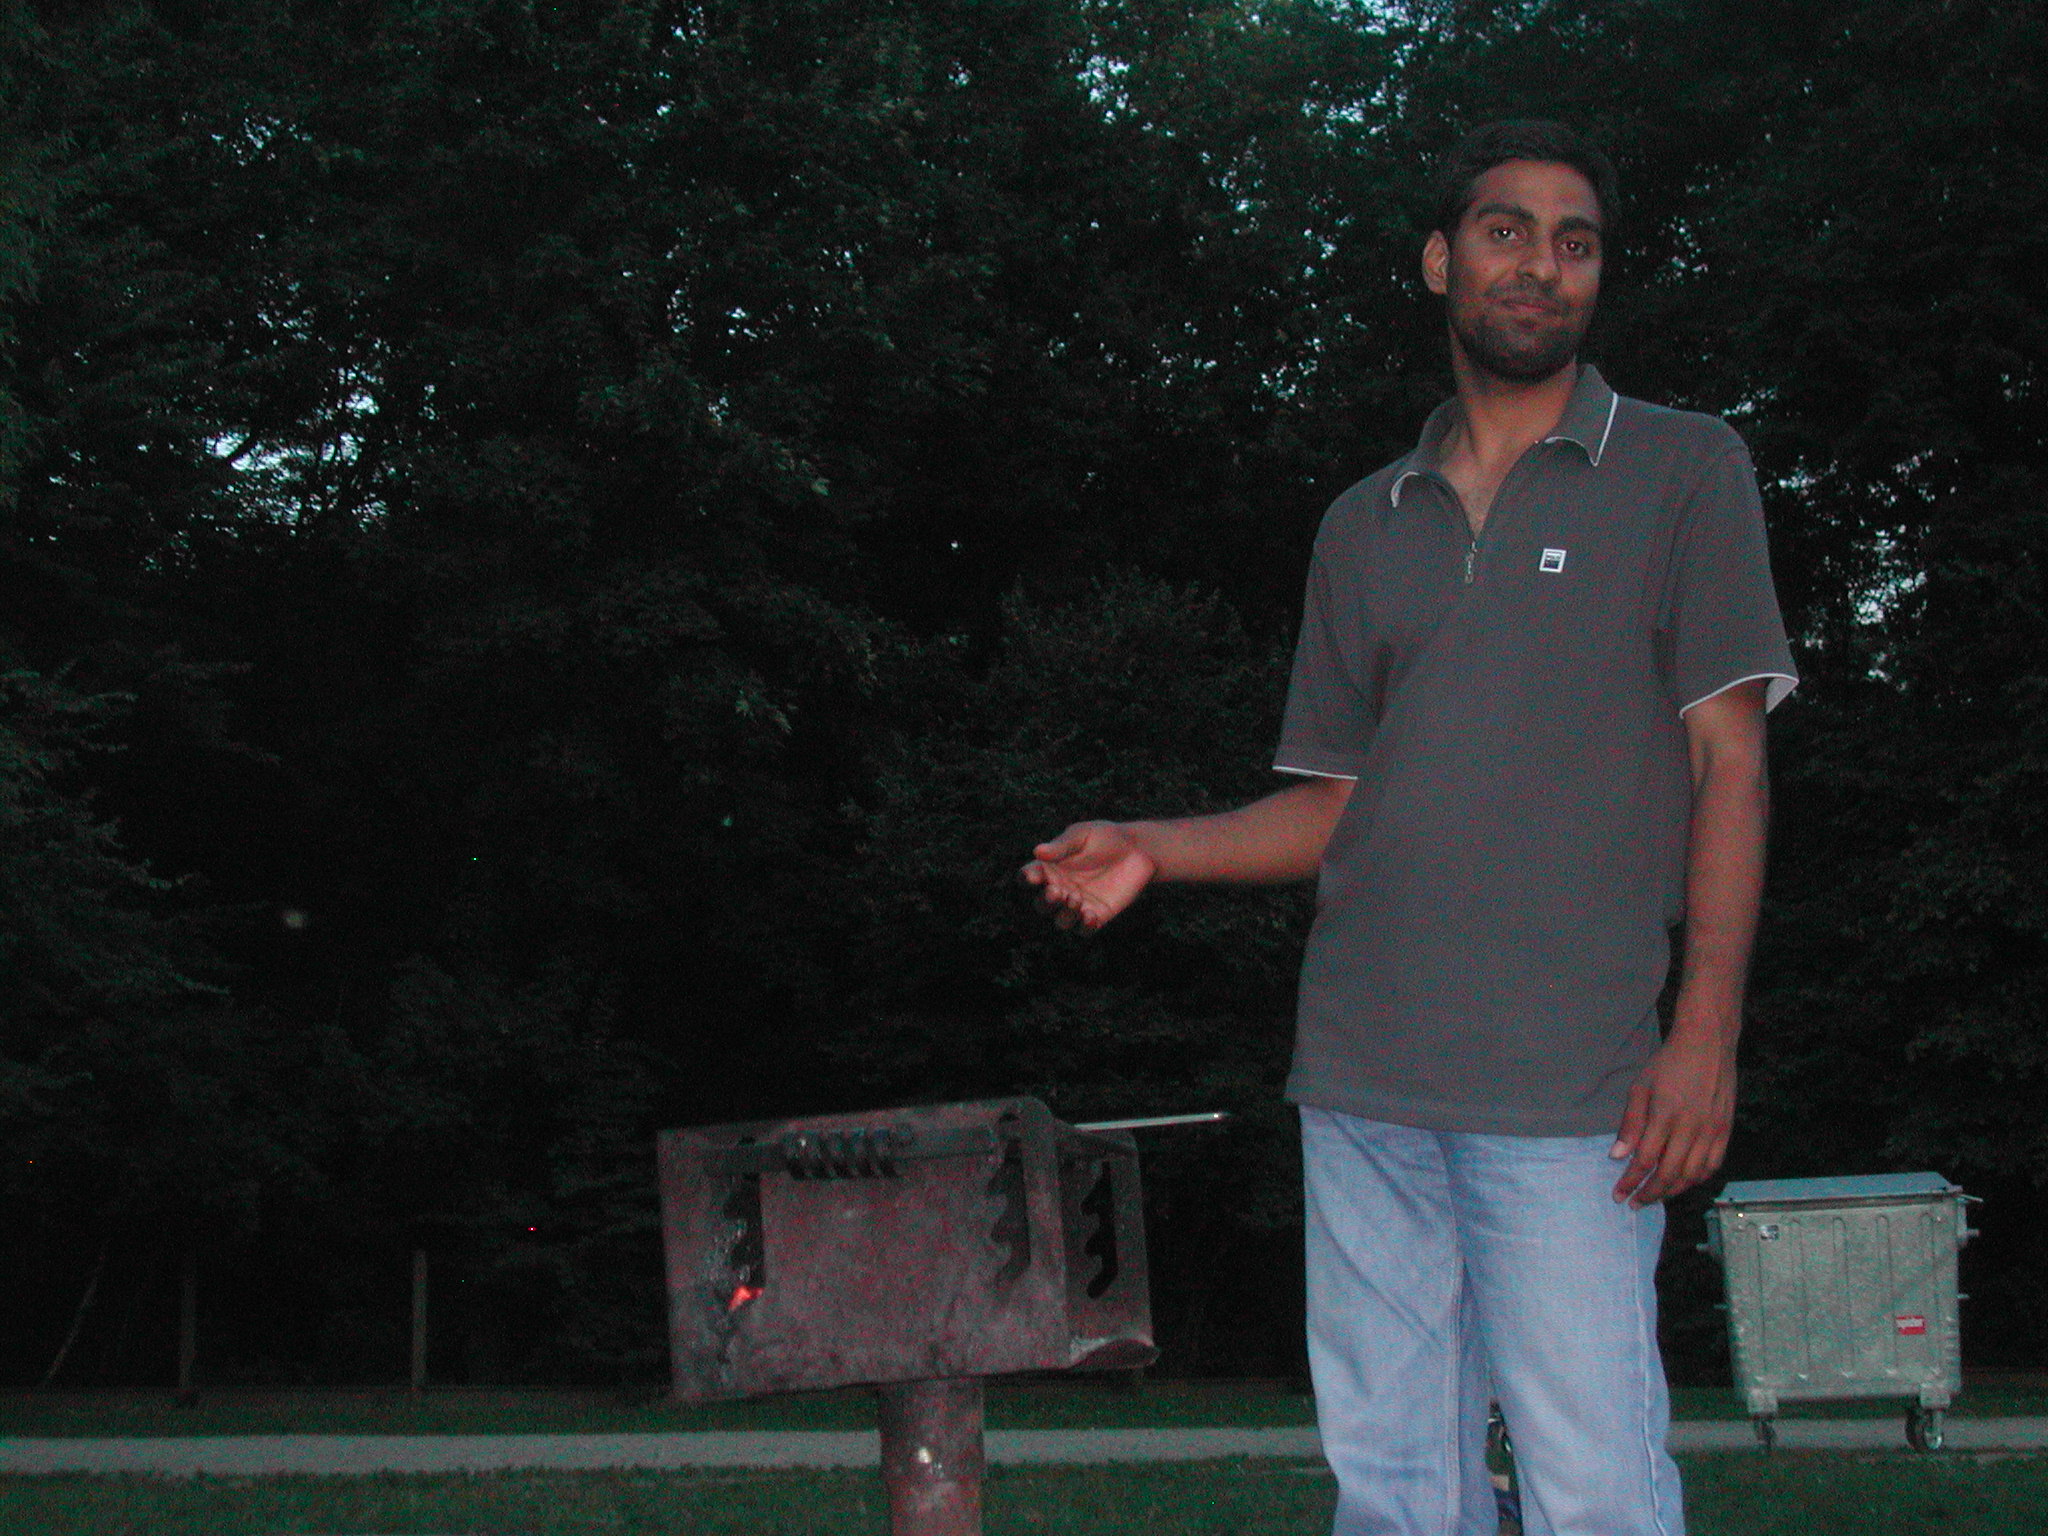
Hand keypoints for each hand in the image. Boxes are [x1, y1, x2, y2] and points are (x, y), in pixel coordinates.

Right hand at [1020, 821, 1155, 930]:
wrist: (1138, 849)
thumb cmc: (1105, 837)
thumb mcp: (1083, 835)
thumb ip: (1062, 845)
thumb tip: (1037, 851)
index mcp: (1050, 868)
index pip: (1029, 878)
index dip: (1027, 879)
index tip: (1034, 876)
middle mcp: (1060, 889)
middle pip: (1042, 905)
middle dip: (1046, 901)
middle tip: (1057, 891)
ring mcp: (1078, 904)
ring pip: (1062, 921)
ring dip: (1065, 915)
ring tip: (1076, 899)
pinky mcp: (1097, 915)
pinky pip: (1085, 929)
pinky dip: (1084, 926)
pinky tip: (1090, 915)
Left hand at [1609, 1027, 1736, 1207]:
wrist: (1708, 1045)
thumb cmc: (1668, 1064)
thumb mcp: (1640, 1087)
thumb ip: (1630, 1123)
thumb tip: (1618, 1156)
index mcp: (1666, 1115)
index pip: (1645, 1160)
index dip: (1630, 1181)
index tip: (1619, 1193)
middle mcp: (1692, 1127)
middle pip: (1669, 1174)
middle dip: (1649, 1193)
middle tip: (1634, 1203)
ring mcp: (1712, 1130)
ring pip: (1692, 1175)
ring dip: (1672, 1191)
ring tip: (1655, 1196)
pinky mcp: (1726, 1130)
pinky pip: (1713, 1165)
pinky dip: (1697, 1179)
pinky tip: (1683, 1182)